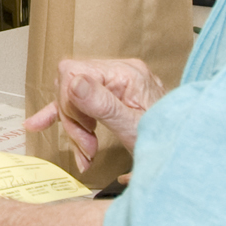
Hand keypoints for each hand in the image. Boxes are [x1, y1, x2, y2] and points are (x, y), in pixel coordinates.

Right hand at [21, 57, 163, 162]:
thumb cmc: (167, 138)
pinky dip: (63, 115)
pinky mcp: (112, 95)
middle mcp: (119, 72)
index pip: (73, 73)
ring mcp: (115, 83)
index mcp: (125, 73)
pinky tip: (38, 124)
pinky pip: (80, 101)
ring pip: (73, 97)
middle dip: (73, 121)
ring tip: (86, 153)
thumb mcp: (132, 125)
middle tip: (87, 147)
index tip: (85, 132)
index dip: (70, 104)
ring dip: (74, 128)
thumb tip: (73, 83)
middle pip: (70, 86)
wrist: (187, 150)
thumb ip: (102, 104)